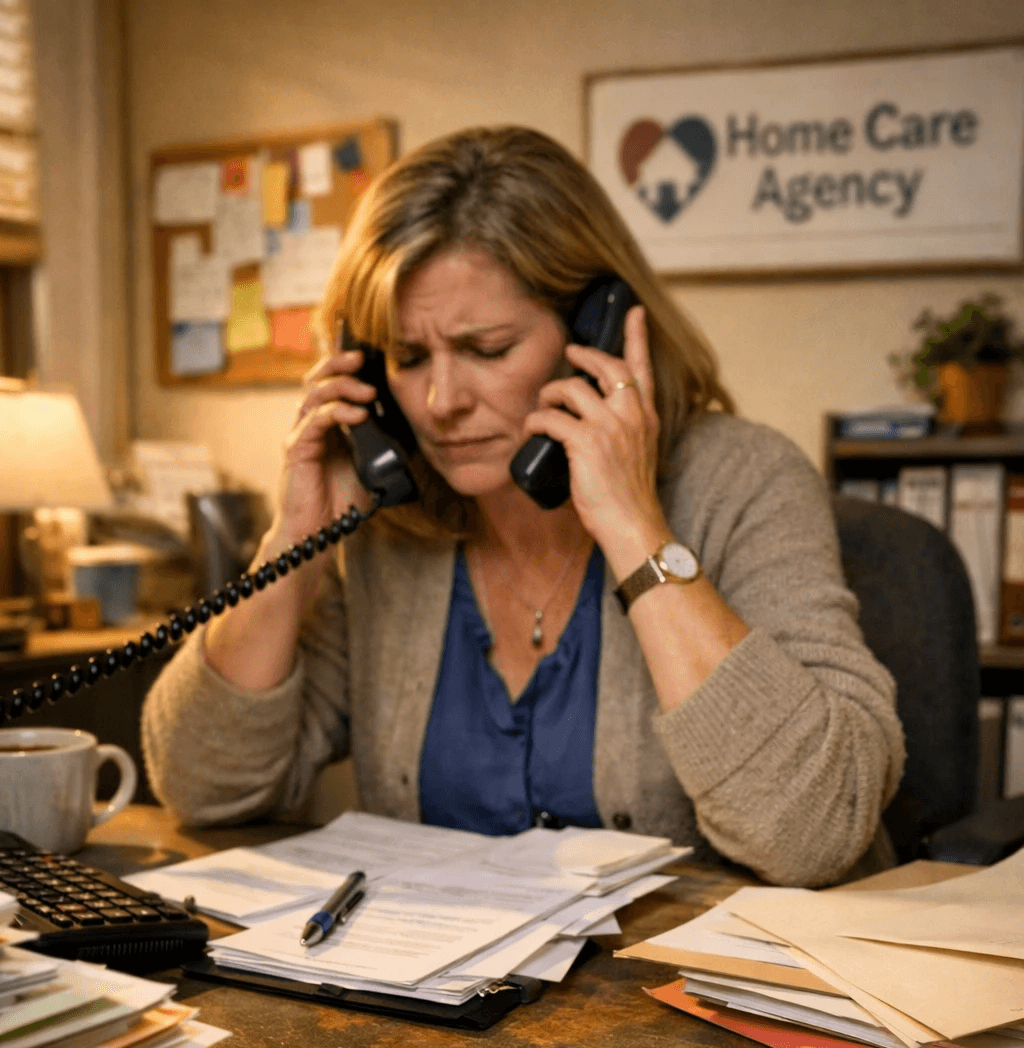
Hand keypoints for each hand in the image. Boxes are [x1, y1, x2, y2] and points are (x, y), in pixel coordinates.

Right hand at [274, 349, 377, 545]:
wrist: (320, 532)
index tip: (370, 353)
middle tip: (361, 358)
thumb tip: (413, 421)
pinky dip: (337, 413)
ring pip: (315, 395)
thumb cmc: (343, 499)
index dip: (346, 365)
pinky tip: (358, 415)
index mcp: (328, 423)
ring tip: (368, 391)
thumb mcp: (375, 465)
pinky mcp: (296, 449)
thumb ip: (387, 441)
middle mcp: (310, 423)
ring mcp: (301, 434)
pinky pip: (314, 421)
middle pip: (318, 379)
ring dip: (343, 387)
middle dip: (338, 363)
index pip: (333, 382)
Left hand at [522, 306, 671, 572]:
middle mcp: (632, 416)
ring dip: (550, 393)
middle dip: (584, 354)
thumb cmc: (630, 499)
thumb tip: (589, 424)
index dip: (637, 337)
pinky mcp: (587, 443)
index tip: (634, 312)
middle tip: (569, 352)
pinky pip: (551, 418)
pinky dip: (536, 421)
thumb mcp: (637, 457)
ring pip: (572, 388)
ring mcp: (610, 427)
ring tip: (542, 404)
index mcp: (647, 418)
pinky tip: (530, 430)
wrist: (634, 526)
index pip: (643, 368)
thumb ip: (622, 433)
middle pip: (607, 366)